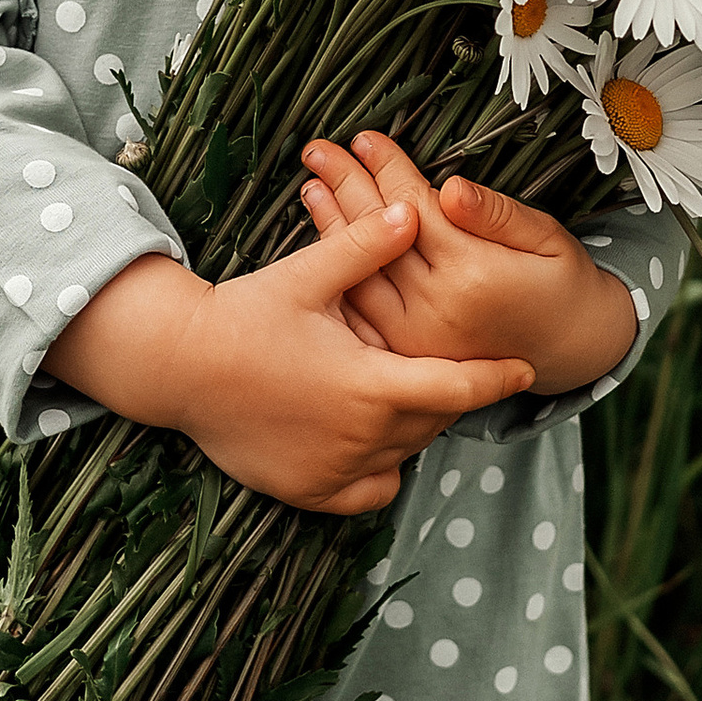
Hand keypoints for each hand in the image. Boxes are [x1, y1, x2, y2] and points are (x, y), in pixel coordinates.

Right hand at [41, 204, 534, 513]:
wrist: (176, 366)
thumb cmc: (242, 316)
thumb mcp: (305, 275)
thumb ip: (365, 246)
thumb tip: (414, 209)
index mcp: (370, 384)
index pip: (458, 388)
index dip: (497, 377)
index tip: (525, 369)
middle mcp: (360, 437)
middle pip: (434, 420)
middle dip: (449, 392)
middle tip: (447, 365)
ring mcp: (334, 471)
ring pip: (405, 453)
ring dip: (417, 425)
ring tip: (405, 391)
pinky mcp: (308, 490)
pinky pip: (369, 491)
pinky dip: (381, 469)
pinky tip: (371, 438)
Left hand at [297, 130, 637, 394]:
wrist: (570, 350)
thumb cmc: (561, 283)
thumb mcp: (547, 238)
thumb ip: (497, 214)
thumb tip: (450, 188)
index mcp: (473, 274)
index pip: (415, 207)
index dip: (388, 169)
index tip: (365, 138)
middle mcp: (437, 309)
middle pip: (380, 235)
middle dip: (347, 185)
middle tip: (319, 150)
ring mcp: (415, 337)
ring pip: (361, 271)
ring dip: (332, 225)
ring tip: (311, 184)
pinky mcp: (406, 353)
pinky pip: (363, 306)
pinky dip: (341, 269)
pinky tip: (326, 238)